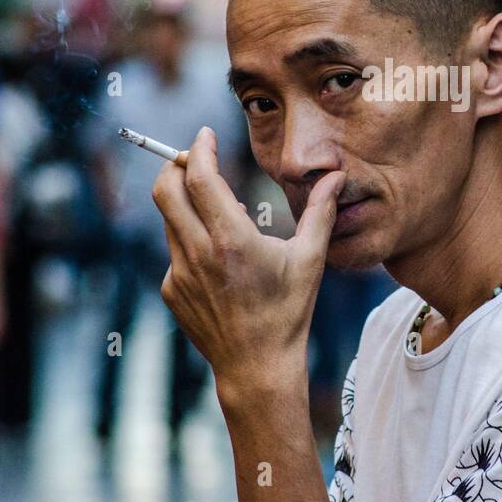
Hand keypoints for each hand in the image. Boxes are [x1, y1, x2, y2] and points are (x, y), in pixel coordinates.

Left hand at [152, 126, 343, 403]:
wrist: (257, 367)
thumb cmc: (288, 312)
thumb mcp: (310, 260)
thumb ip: (320, 211)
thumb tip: (336, 176)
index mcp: (231, 238)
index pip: (199, 176)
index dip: (198, 148)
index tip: (205, 135)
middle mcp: (197, 252)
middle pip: (166, 190)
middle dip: (175, 166)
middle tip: (195, 158)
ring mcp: (179, 273)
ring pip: (170, 220)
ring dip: (186, 203)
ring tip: (220, 209)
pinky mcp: (171, 290)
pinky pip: (174, 250)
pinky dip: (190, 239)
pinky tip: (219, 255)